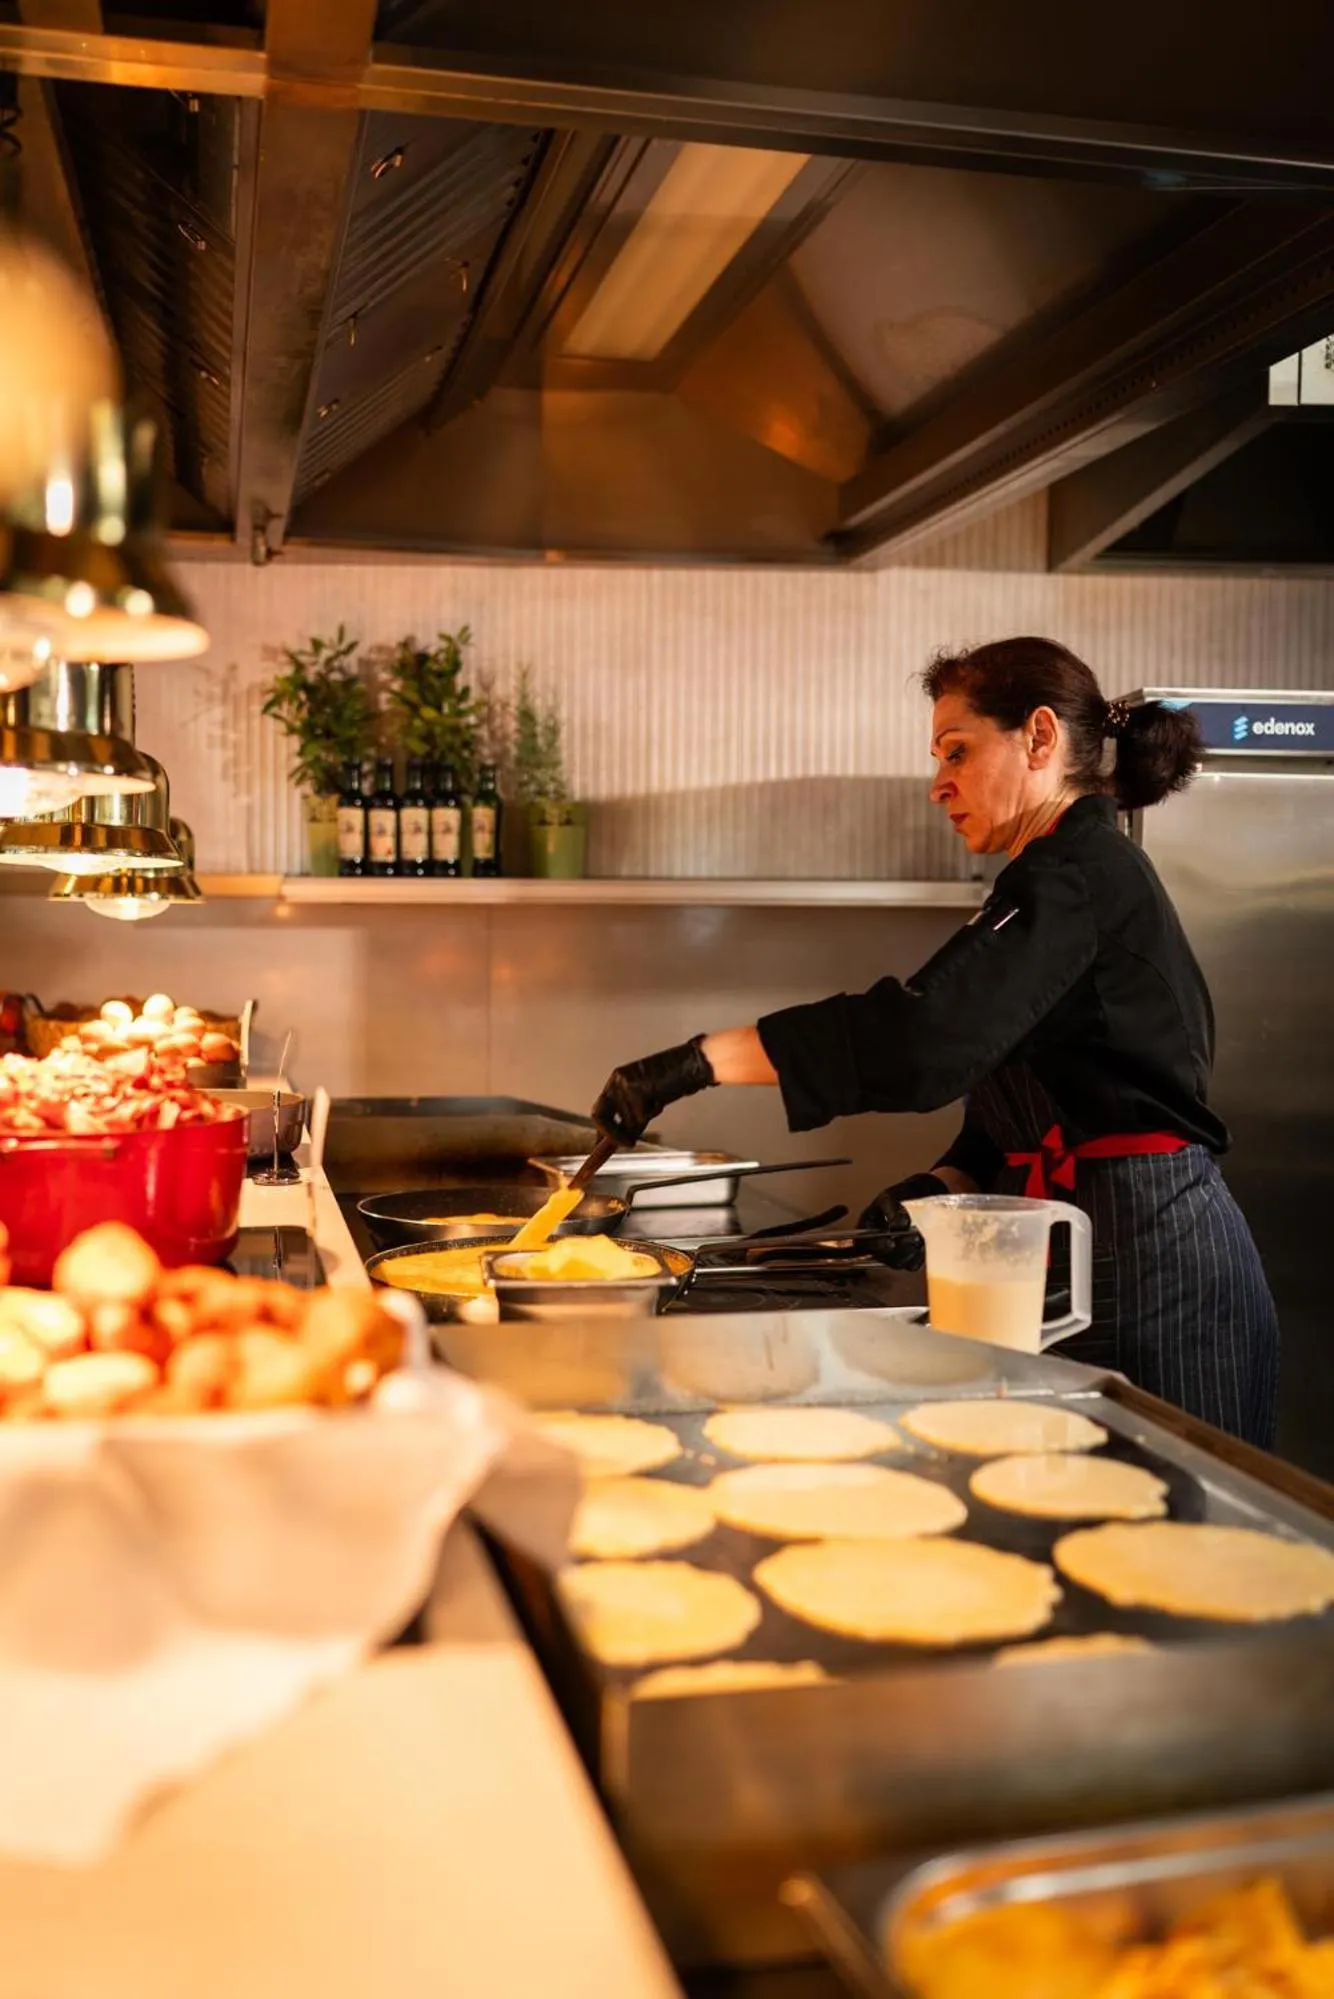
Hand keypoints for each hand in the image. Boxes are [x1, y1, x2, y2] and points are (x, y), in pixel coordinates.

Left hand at [591, 1035, 715, 1144]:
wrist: (692, 1063)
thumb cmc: (674, 1078)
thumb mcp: (646, 1097)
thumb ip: (630, 1114)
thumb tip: (622, 1135)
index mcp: (617, 1080)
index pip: (600, 1110)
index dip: (601, 1131)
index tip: (602, 1146)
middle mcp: (617, 1080)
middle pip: (599, 1116)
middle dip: (612, 1134)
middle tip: (628, 1143)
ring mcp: (625, 1084)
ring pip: (626, 1120)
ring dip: (642, 1121)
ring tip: (656, 1105)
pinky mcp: (637, 1089)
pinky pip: (640, 1116)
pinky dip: (652, 1113)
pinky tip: (660, 1100)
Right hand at [856, 1172, 948, 1270]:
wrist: (921, 1195)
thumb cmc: (901, 1194)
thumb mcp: (890, 1196)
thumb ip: (891, 1208)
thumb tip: (897, 1225)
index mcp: (868, 1227)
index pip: (863, 1243)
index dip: (875, 1245)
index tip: (890, 1241)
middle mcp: (878, 1242)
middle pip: (882, 1257)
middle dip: (899, 1249)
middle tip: (912, 1237)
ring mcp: (893, 1251)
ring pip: (898, 1263)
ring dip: (910, 1253)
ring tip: (920, 1238)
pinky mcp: (908, 1257)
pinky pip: (912, 1264)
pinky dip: (919, 1256)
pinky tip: (924, 1243)